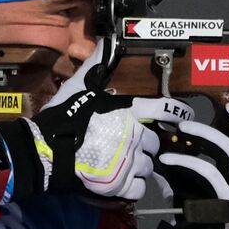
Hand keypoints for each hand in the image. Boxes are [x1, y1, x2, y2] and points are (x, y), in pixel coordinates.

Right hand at [0, 41, 192, 200]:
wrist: (43, 150)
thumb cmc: (62, 117)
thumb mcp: (79, 86)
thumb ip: (96, 65)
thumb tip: (107, 40)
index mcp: (128, 111)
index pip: (166, 110)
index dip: (179, 113)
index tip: (185, 118)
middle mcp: (134, 136)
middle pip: (155, 143)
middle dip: (145, 146)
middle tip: (128, 147)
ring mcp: (128, 162)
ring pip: (148, 167)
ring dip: (138, 167)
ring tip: (121, 165)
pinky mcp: (120, 185)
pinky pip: (139, 188)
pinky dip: (131, 186)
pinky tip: (120, 181)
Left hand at [153, 101, 228, 228]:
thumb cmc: (205, 216)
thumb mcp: (207, 188)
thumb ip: (201, 166)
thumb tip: (178, 142)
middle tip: (219, 109)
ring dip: (206, 136)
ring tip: (184, 128)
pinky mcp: (224, 201)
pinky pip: (207, 172)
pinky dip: (186, 161)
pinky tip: (168, 159)